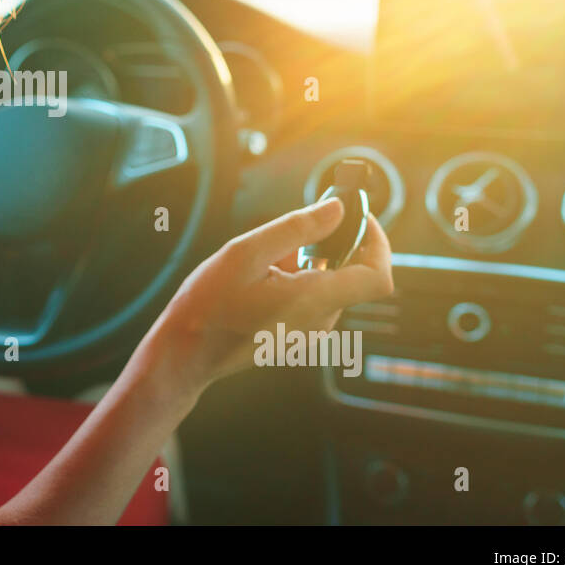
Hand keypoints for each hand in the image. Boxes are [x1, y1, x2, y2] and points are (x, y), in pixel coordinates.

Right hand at [143, 197, 394, 396]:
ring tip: (265, 263)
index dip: (378, 243)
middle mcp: (319, 321)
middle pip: (351, 275)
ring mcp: (309, 333)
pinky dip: (296, 281)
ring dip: (308, 264)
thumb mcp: (244, 253)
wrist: (186, 353)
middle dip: (329, 246)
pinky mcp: (296, 337)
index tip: (358, 219)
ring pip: (328, 285)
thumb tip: (336, 211)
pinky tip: (260, 281)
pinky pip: (312, 300)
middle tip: (291, 235)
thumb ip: (296, 229)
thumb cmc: (208, 308)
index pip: (378, 276)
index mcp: (313, 300)